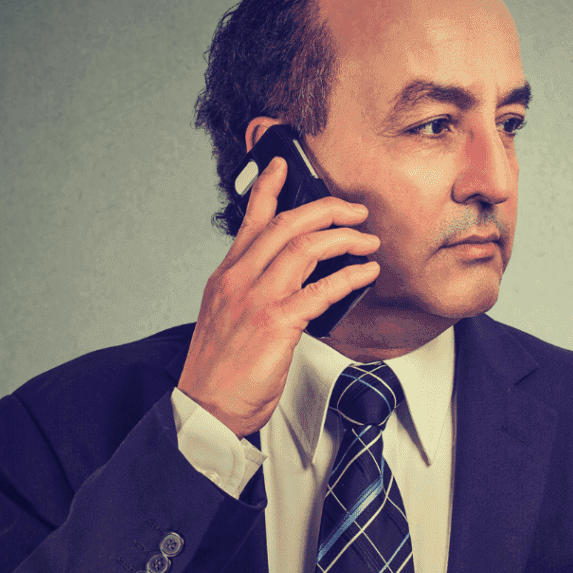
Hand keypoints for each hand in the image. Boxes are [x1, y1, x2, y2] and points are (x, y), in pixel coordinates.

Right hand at [177, 156, 379, 438]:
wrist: (207, 407)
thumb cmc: (221, 370)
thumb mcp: (227, 318)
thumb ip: (252, 291)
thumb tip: (292, 279)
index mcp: (227, 276)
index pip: (250, 220)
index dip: (268, 188)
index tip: (283, 165)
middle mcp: (239, 279)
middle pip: (286, 224)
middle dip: (326, 209)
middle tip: (354, 211)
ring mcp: (257, 298)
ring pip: (305, 247)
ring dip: (343, 238)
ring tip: (366, 242)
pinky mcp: (277, 322)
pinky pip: (321, 288)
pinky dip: (349, 276)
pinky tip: (365, 273)